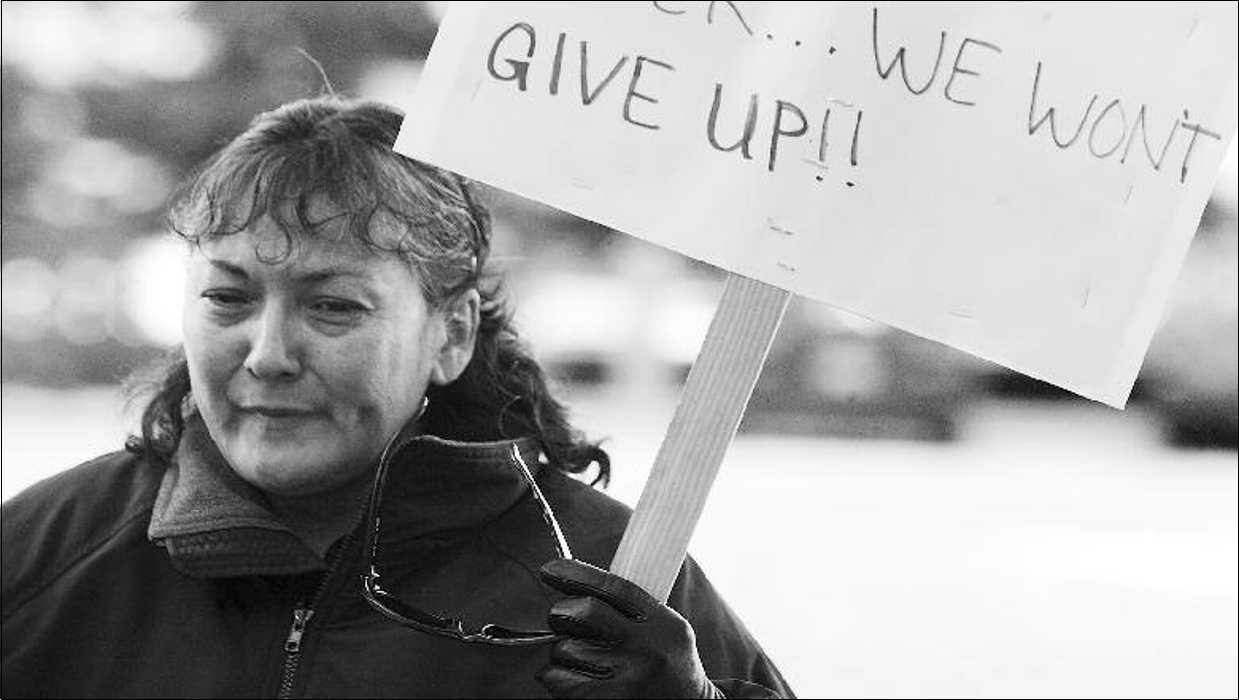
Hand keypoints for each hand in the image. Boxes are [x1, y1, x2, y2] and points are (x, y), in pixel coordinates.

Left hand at [536, 558, 720, 698]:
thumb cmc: (666, 662)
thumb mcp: (665, 626)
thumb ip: (630, 605)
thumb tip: (575, 580)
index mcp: (661, 625)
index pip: (613, 588)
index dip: (575, 574)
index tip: (550, 570)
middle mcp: (644, 652)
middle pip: (580, 614)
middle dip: (562, 613)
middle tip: (566, 619)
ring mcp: (624, 682)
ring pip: (563, 650)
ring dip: (562, 651)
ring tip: (585, 658)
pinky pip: (557, 680)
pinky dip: (558, 676)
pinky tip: (581, 678)